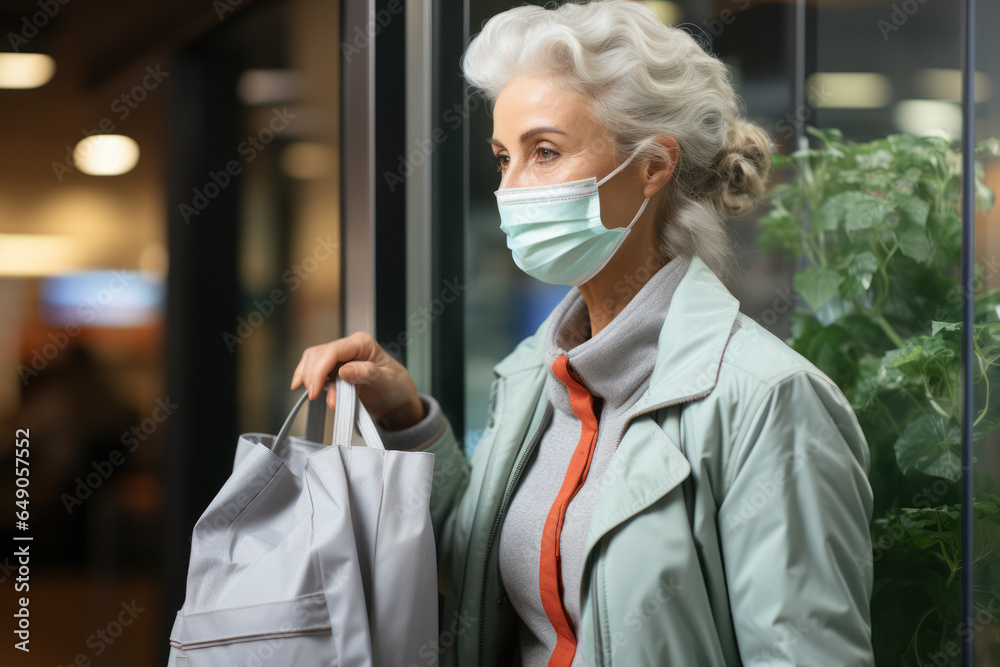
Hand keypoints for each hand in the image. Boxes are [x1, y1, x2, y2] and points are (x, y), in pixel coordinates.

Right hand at [290, 331, 425, 429]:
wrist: (398, 401)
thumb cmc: (396, 387)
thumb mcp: (387, 381)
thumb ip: (367, 373)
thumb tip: (343, 371)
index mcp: (362, 344)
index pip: (333, 351)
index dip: (319, 370)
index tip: (315, 389)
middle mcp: (349, 348)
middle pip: (318, 355)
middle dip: (313, 376)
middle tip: (314, 395)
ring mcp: (341, 359)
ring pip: (313, 362)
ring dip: (312, 381)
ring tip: (321, 398)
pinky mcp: (335, 370)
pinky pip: (315, 372)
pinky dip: (310, 381)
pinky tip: (306, 390)